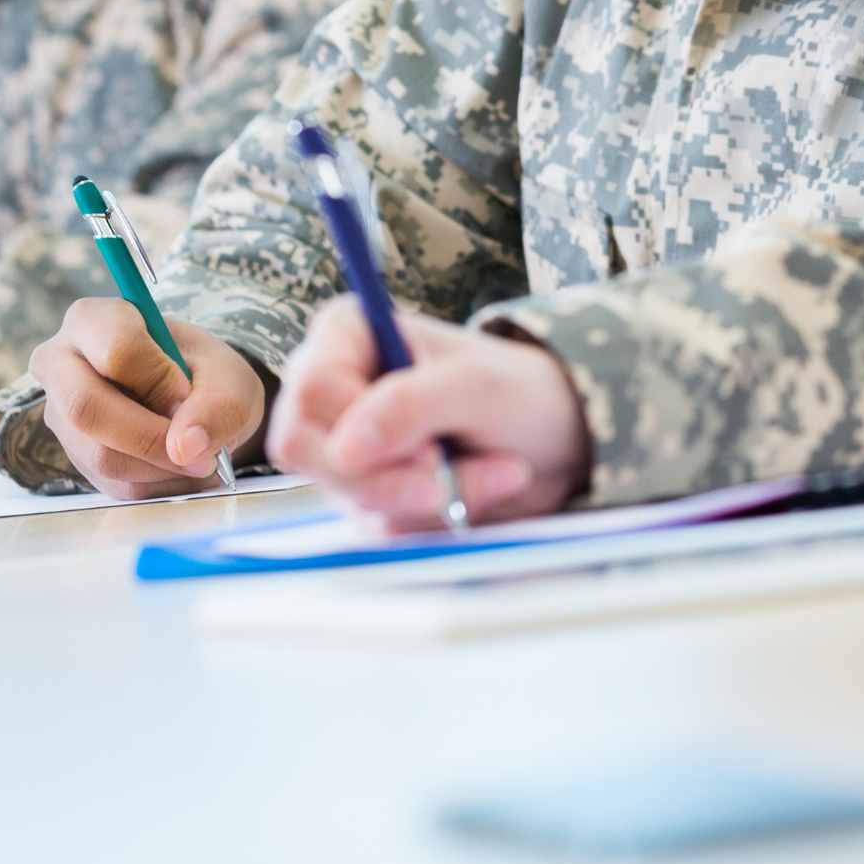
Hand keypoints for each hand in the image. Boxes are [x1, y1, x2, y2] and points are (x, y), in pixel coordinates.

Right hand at [29, 298, 266, 498]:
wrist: (192, 400)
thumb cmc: (204, 374)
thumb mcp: (228, 377)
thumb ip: (219, 404)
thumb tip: (185, 447)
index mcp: (93, 320)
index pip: (115, 350)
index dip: (160, 381)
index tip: (189, 395)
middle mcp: (60, 365)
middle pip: (86, 409)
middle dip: (152, 437)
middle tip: (201, 451)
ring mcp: (61, 415)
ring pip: (103, 456)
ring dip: (164, 466)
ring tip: (198, 453)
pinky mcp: (76, 457)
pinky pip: (115, 484)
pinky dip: (160, 483)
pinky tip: (179, 465)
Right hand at [266, 297, 590, 530]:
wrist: (556, 442)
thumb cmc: (519, 392)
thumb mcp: (478, 386)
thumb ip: (410, 404)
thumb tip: (346, 449)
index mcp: (346, 337)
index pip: (310, 392)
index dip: (359, 429)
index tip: (429, 447)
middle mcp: (332, 391)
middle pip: (307, 451)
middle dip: (389, 478)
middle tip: (450, 473)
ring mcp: (344, 447)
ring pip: (347, 496)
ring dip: (428, 498)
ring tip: (491, 470)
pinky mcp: (366, 494)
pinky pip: (376, 527)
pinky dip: (433, 520)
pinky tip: (473, 494)